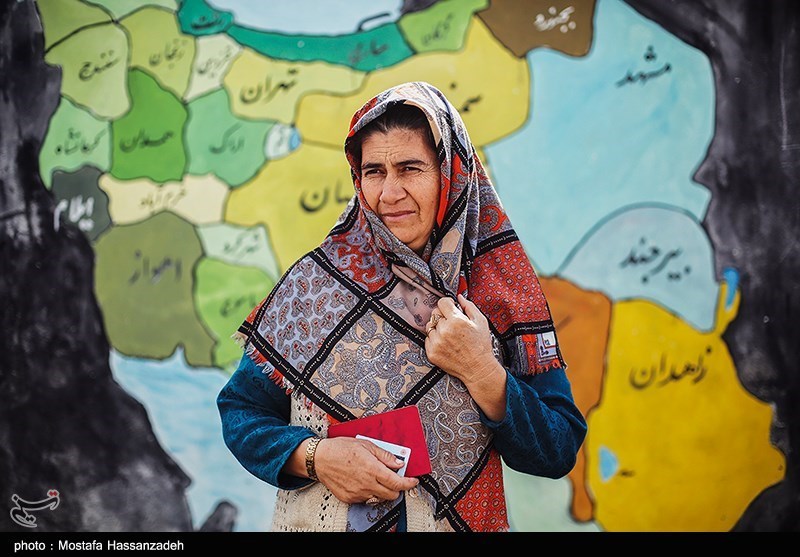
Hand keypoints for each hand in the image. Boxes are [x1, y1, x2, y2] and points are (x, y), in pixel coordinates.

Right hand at [313, 437, 418, 504]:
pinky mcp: (350, 498)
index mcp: (372, 468)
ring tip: (377, 478)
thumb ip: (385, 455)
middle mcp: (366, 483)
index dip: (409, 483)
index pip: (397, 482)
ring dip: (383, 490)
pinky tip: (364, 482)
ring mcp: (358, 493)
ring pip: (380, 498)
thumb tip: (399, 462)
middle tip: (395, 478)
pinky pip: (366, 499)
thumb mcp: (366, 445)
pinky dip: (370, 492)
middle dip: (397, 487)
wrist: (320, 459)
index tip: (413, 481)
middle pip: (392, 494)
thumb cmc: (340, 449)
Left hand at [424, 294, 506, 420]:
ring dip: (437, 328)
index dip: (447, 304)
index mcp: (456, 321)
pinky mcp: (431, 353)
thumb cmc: (481, 345)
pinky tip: (446, 344)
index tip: (451, 308)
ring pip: (429, 326)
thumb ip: (469, 306)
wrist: (478, 368)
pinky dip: (434, 339)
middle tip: (452, 324)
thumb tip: (459, 297)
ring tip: (449, 335)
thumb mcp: (481, 322)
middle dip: (442, 316)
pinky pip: (427, 339)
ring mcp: (436, 343)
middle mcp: (444, 331)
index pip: (441, 303)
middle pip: (435, 314)